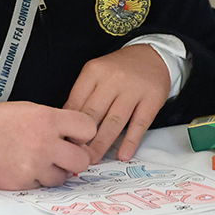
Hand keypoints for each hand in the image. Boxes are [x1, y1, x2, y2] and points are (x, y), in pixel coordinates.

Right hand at [0, 101, 95, 189]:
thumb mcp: (28, 110)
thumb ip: (54, 121)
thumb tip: (76, 138)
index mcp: (47, 118)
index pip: (88, 128)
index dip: (82, 133)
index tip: (75, 136)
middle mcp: (45, 142)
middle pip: (83, 160)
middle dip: (74, 158)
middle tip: (62, 154)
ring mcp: (35, 164)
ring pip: (64, 177)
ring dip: (54, 171)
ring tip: (36, 160)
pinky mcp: (25, 181)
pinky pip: (43, 185)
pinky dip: (36, 178)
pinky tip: (23, 166)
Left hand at [63, 44, 169, 163]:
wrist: (152, 56)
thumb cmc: (118, 69)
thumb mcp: (96, 73)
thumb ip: (83, 94)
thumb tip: (66, 120)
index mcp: (93, 72)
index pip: (76, 100)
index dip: (68, 123)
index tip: (62, 140)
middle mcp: (112, 80)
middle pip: (93, 113)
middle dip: (83, 137)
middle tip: (75, 155)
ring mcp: (133, 90)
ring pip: (114, 121)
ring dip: (102, 143)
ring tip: (93, 159)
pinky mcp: (152, 100)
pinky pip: (139, 124)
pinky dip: (130, 141)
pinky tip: (122, 155)